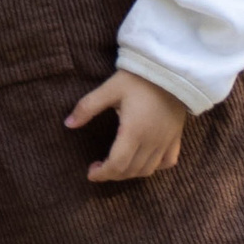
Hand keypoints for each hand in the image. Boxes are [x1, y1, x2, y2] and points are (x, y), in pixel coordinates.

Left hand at [67, 69, 186, 182]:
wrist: (171, 69)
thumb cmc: (139, 79)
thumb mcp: (110, 89)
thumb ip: (88, 107)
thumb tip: (68, 124)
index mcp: (134, 132)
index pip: (117, 165)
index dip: (102, 173)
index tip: (91, 172)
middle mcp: (151, 141)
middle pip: (130, 171)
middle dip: (112, 174)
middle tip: (99, 167)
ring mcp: (166, 141)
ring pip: (148, 170)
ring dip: (130, 173)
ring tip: (117, 165)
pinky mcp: (176, 137)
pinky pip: (168, 162)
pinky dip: (154, 167)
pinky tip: (144, 160)